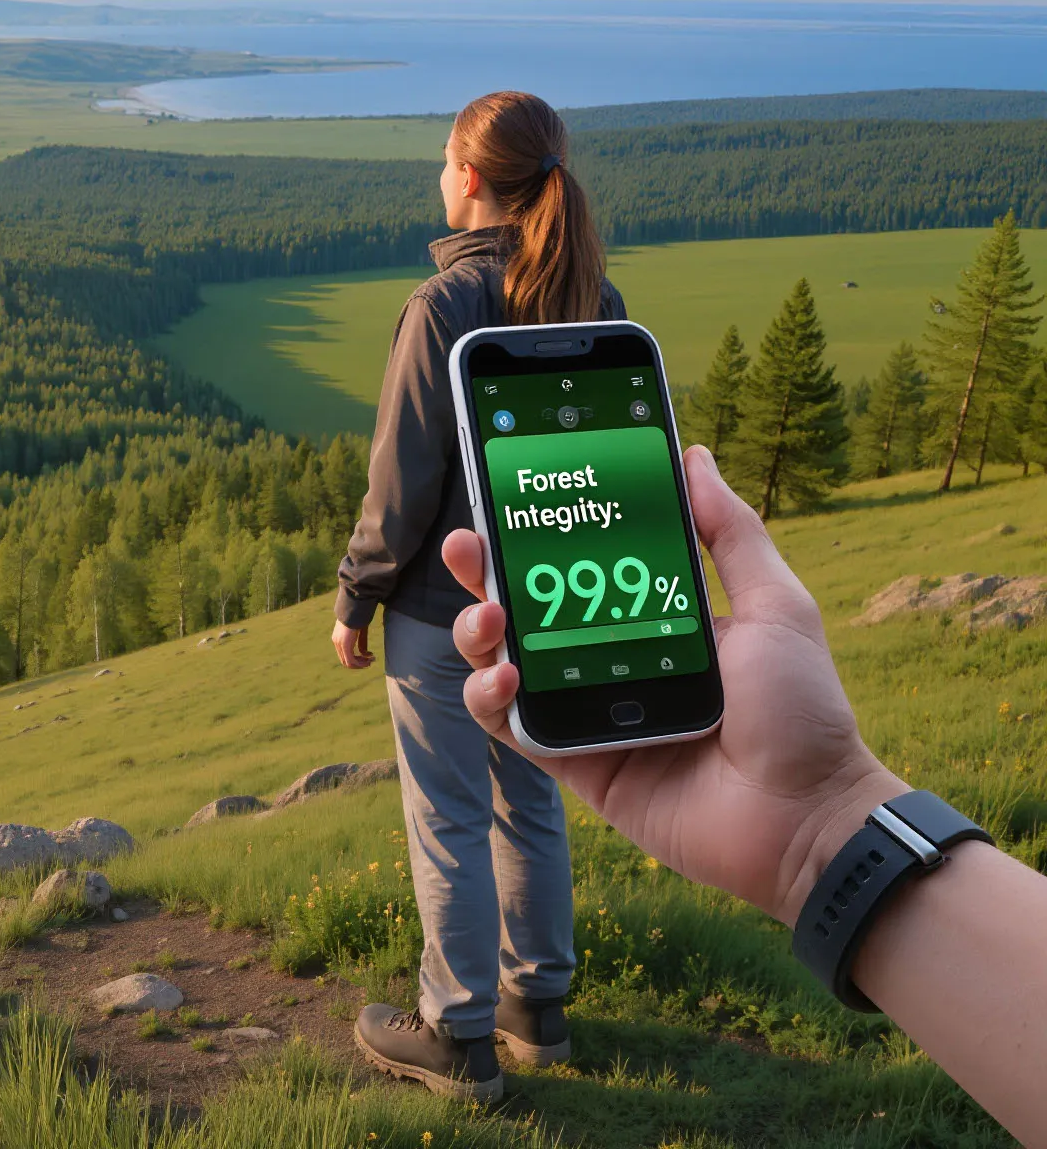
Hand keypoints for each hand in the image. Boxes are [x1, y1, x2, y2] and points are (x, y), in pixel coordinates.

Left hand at [332, 620, 373, 669]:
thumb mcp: (360, 632)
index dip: (357, 660)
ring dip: (361, 665)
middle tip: (370, 661)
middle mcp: (337, 642)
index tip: (368, 658)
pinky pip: (351, 661)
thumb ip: (361, 643)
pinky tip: (369, 659)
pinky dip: (360, 664)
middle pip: (346, 661)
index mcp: (338, 638)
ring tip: (371, 661)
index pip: (344, 655)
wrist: (355, 608)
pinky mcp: (344, 645)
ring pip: (348, 663)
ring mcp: (339, 644)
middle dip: (359, 663)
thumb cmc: (359, 617)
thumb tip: (364, 655)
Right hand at [441, 444, 899, 925]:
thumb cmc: (803, 713)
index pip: (581, 561)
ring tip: (490, 615)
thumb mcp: (777, 607)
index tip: (513, 490)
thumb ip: (732, 533)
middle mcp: (609, 657)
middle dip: (487, 568)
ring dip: (479, 630)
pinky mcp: (572, 761)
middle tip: (471, 542)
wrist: (806, 820)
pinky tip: (506, 676)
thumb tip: (693, 456)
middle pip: (527, 603)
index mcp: (652, 617)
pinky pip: (510, 724)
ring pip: (503, 658)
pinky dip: (490, 697)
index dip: (540, 527)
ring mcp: (586, 709)